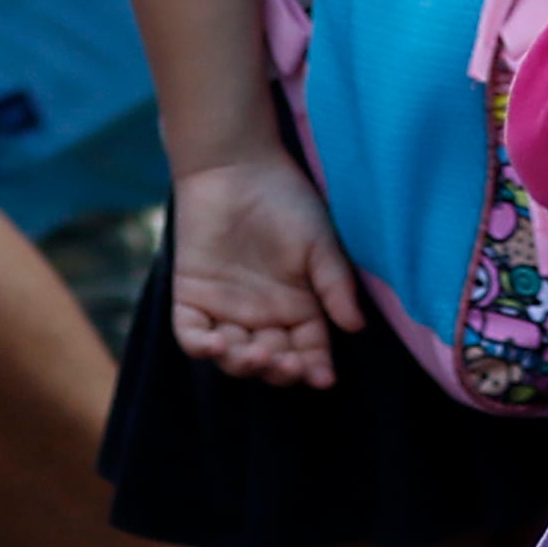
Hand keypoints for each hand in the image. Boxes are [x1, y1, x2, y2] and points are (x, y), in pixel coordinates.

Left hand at [169, 153, 363, 387]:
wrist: (237, 167)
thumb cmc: (286, 201)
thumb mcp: (320, 245)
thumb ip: (336, 286)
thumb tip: (356, 327)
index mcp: (297, 308)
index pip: (308, 351)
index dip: (316, 368)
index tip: (324, 379)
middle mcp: (262, 316)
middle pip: (270, 363)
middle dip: (280, 371)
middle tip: (287, 364)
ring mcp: (225, 310)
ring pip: (232, 357)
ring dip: (244, 365)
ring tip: (255, 354)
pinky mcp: (191, 297)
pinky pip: (192, 336)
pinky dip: (202, 347)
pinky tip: (218, 344)